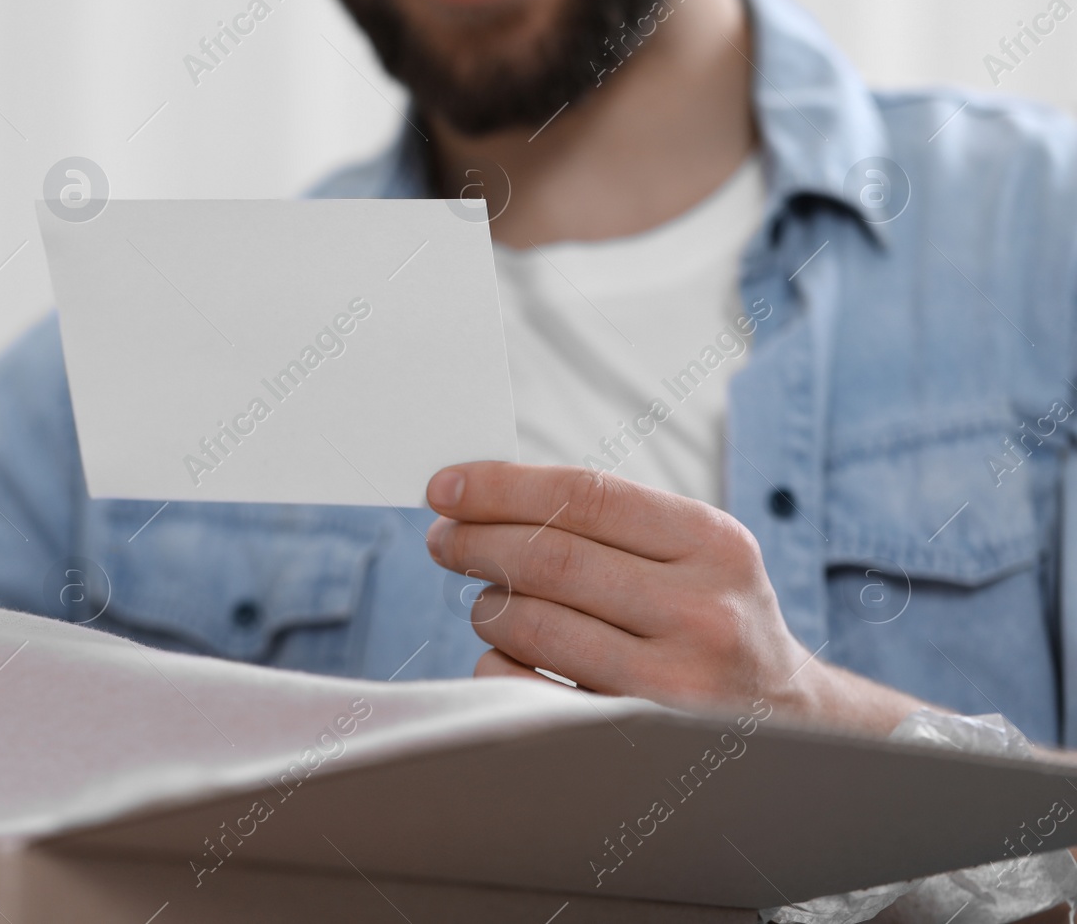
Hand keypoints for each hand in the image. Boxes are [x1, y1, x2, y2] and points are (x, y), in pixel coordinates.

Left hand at [423, 462, 920, 733]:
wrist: (787, 725)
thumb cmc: (711, 621)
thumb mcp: (696, 555)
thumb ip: (610, 520)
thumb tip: (483, 494)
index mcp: (714, 544)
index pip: (587, 494)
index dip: (502, 486)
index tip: (444, 488)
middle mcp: (703, 613)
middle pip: (550, 559)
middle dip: (476, 542)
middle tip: (442, 540)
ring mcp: (672, 685)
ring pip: (529, 624)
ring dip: (486, 607)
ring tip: (489, 601)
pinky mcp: (632, 742)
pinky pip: (524, 687)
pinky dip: (498, 663)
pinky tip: (513, 655)